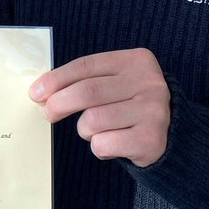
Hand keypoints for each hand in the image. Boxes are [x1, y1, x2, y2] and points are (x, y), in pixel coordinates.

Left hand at [30, 47, 170, 166]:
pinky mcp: (151, 139)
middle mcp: (148, 83)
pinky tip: (113, 143)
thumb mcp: (115, 82)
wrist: (173, 134)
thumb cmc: (130, 105)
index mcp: (136, 60)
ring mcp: (153, 111)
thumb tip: (41, 92)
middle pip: (87, 92)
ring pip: (93, 121)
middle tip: (47, 113)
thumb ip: (85, 81)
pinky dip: (99, 147)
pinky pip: (104, 144)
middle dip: (59, 103)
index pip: (86, 66)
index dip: (56, 79)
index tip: (35, 92)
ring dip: (85, 130)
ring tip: (97, 130)